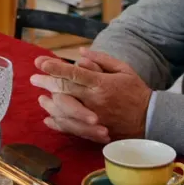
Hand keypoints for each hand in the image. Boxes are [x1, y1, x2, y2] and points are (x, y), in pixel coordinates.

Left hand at [29, 48, 151, 143]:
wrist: (150, 119)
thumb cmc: (136, 91)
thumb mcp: (123, 69)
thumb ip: (101, 60)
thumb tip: (80, 53)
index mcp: (101, 84)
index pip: (74, 74)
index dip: (55, 68)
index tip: (40, 62)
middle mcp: (94, 100)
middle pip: (65, 90)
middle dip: (46, 83)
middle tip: (33, 78)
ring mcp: (93, 117)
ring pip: (64, 110)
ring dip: (50, 103)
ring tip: (40, 99)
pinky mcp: (94, 130)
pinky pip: (71, 128)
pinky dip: (58, 123)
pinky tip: (49, 118)